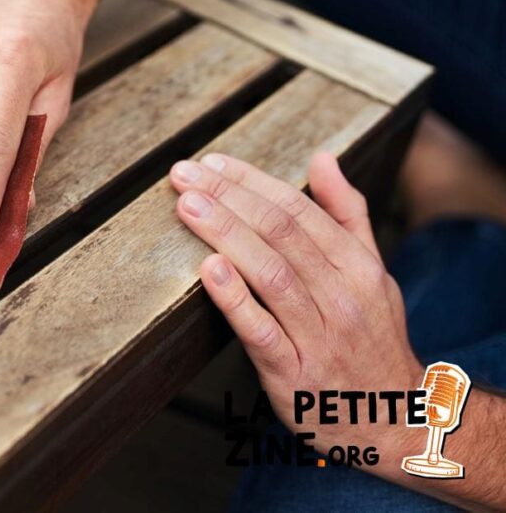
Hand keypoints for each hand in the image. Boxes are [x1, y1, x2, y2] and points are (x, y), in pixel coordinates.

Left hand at [169, 152, 423, 454]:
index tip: (212, 163)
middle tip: (184, 175)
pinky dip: (235, 299)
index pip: (299, 210)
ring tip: (188, 206)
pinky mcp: (294, 375)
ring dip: (226, 234)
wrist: (394, 420)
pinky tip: (209, 270)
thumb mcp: (372, 273)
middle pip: (281, 234)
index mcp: (358, 267)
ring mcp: (319, 337)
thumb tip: (323, 158)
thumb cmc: (372, 339)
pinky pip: (262, 332)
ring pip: (271, 274)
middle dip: (229, 198)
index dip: (252, 182)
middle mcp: (342, 297)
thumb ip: (346, 215)